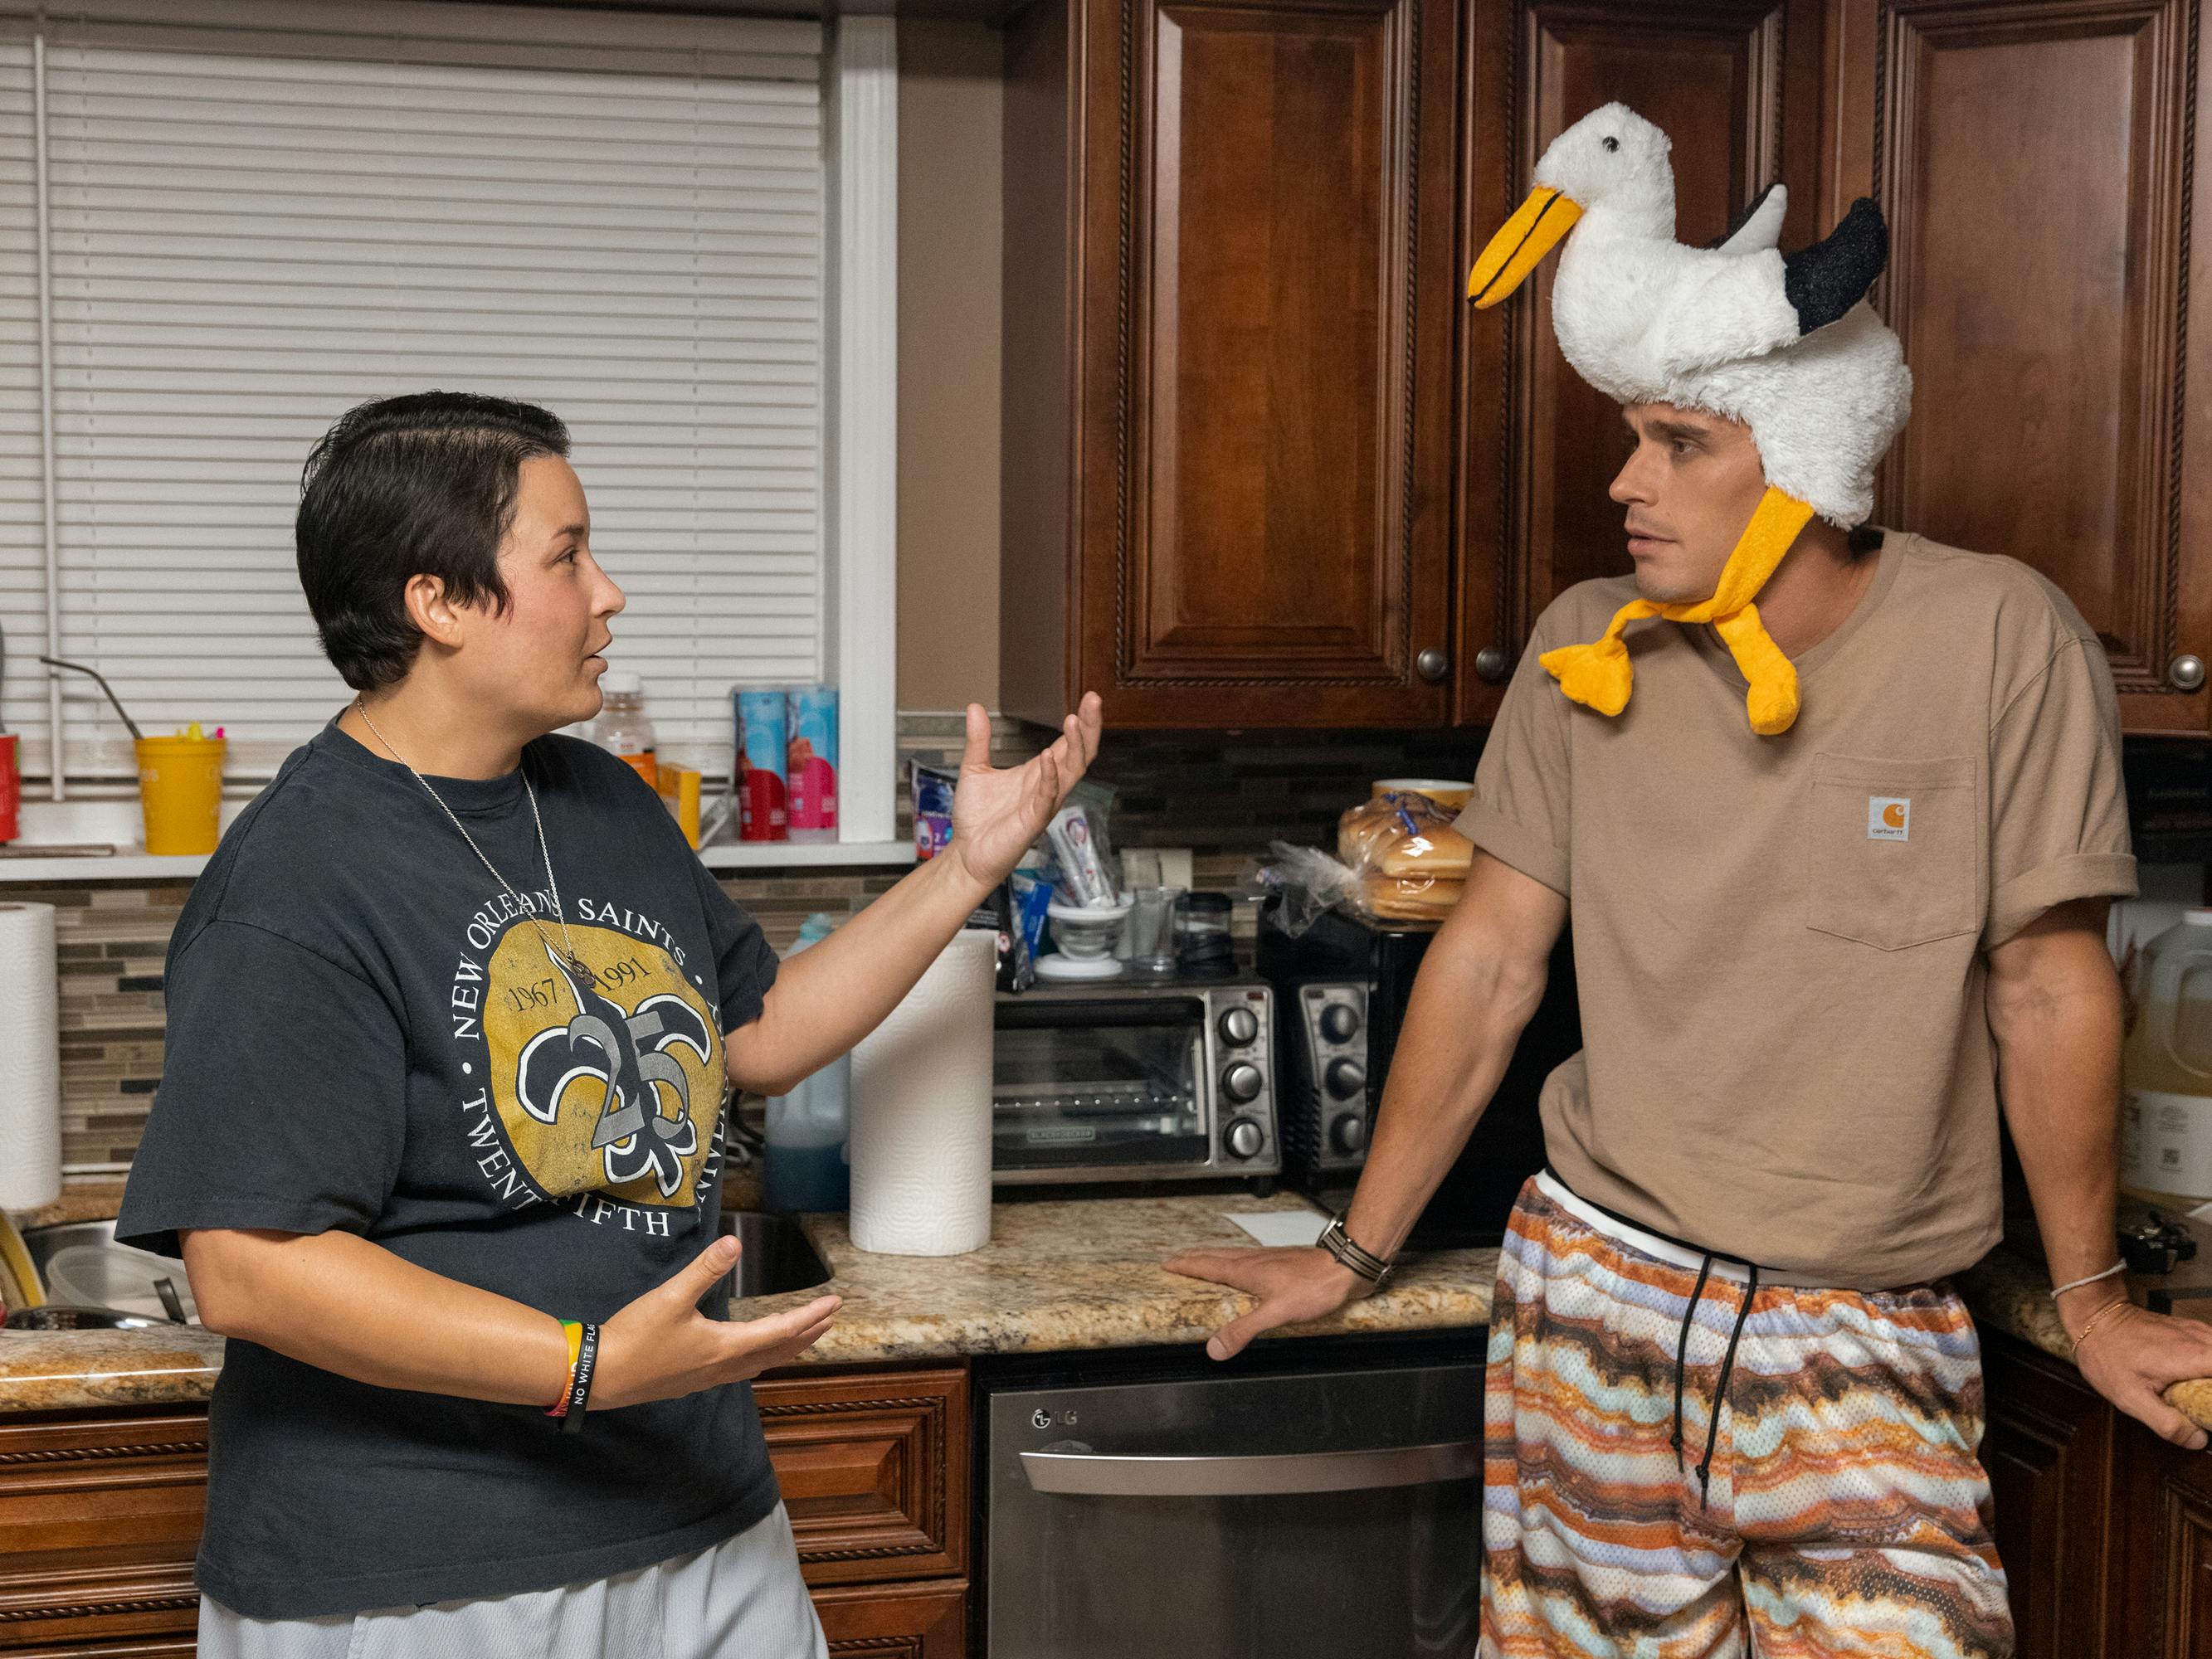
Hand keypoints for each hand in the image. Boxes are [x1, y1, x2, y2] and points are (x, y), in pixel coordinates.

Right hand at [591, 1236, 840, 1409]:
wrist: (601, 1376)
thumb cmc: (635, 1337)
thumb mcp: (670, 1297)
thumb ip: (705, 1269)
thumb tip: (735, 1242)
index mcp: (726, 1346)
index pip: (781, 1331)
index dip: (810, 1316)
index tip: (835, 1303)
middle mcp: (725, 1367)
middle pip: (778, 1351)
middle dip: (807, 1333)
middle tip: (831, 1318)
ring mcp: (710, 1377)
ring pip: (762, 1362)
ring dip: (787, 1347)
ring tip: (804, 1334)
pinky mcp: (695, 1381)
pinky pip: (743, 1369)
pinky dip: (763, 1356)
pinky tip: (755, 1352)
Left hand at [949, 694, 1103, 890]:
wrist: (966, 853)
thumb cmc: (977, 818)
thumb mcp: (975, 769)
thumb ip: (979, 739)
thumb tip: (975, 707)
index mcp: (1039, 773)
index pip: (1068, 744)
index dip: (1081, 722)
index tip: (1089, 697)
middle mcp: (1048, 787)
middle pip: (1080, 754)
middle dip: (1089, 727)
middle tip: (1094, 700)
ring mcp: (1043, 804)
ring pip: (1072, 773)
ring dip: (1075, 747)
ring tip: (1074, 721)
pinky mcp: (1032, 822)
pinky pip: (1047, 797)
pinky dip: (1050, 778)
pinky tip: (1048, 758)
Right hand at [1162, 1245, 1364, 1360]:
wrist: (1344, 1268)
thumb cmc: (1314, 1287)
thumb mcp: (1275, 1314)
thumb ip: (1243, 1330)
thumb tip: (1214, 1348)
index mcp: (1247, 1271)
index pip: (1208, 1266)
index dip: (1187, 1265)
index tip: (1168, 1263)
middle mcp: (1254, 1261)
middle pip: (1216, 1256)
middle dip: (1194, 1257)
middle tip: (1177, 1257)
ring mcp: (1269, 1259)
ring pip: (1232, 1255)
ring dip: (1212, 1256)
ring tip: (1203, 1258)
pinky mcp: (1282, 1262)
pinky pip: (1248, 1258)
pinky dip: (1234, 1259)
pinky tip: (1245, 1267)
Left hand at [2069, 1297, 2211, 1449]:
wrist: (2095, 1317)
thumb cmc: (2108, 1355)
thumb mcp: (2130, 1397)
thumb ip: (2167, 1422)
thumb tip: (2199, 1440)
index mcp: (2193, 1357)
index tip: (2211, 1413)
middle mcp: (2202, 1340)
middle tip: (2206, 1409)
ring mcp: (2199, 1332)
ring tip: (2203, 1400)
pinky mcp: (2193, 1331)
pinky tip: (2201, 1384)